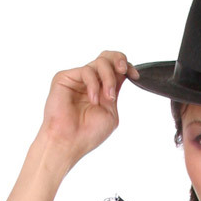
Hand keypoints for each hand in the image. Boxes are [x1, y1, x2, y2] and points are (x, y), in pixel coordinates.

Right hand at [38, 50, 140, 164]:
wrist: (68, 142)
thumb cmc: (87, 134)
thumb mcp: (110, 112)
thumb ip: (116, 92)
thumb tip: (123, 73)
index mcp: (102, 90)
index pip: (115, 69)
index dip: (127, 67)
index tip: (135, 75)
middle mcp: (90, 82)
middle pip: (107, 57)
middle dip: (119, 60)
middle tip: (123, 70)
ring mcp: (78, 79)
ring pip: (100, 62)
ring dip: (109, 78)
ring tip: (109, 98)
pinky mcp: (65, 77)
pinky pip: (87, 71)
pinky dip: (94, 85)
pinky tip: (93, 100)